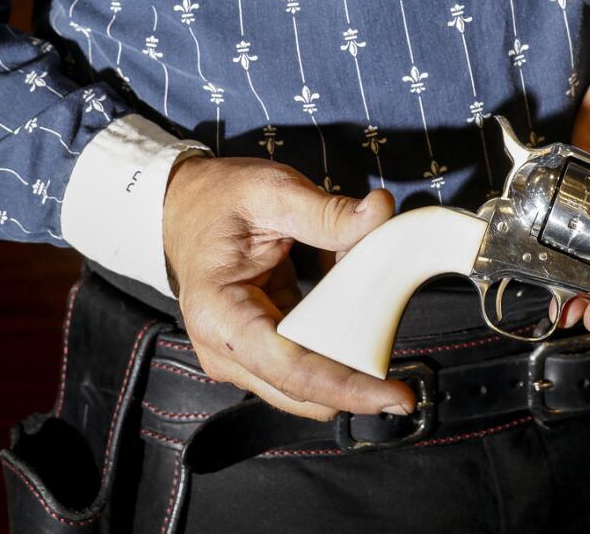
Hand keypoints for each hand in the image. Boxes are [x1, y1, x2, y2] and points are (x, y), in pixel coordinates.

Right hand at [162, 153, 416, 421]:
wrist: (181, 205)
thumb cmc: (218, 198)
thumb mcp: (271, 191)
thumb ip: (326, 211)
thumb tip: (380, 213)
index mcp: (220, 314)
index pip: (291, 369)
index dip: (347, 387)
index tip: (396, 396)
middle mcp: (224, 350)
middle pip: (302, 388)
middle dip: (356, 379)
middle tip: (408, 370)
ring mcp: (239, 356)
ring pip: (307, 382)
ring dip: (346, 355)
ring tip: (376, 314)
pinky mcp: (257, 350)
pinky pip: (304, 360)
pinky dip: (334, 339)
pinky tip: (352, 305)